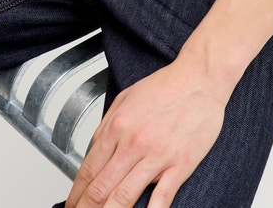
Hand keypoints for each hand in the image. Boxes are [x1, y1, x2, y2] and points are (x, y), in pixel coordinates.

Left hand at [65, 59, 225, 207]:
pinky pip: (161, 199)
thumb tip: (93, 152)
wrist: (199, 78)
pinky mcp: (179, 165)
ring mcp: (157, 156)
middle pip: (100, 188)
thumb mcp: (126, 98)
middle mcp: (133, 143)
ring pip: (123, 198)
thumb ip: (107, 126)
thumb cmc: (166, 87)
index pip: (88, 170)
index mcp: (118, 126)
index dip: (76, 194)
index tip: (73, 205)